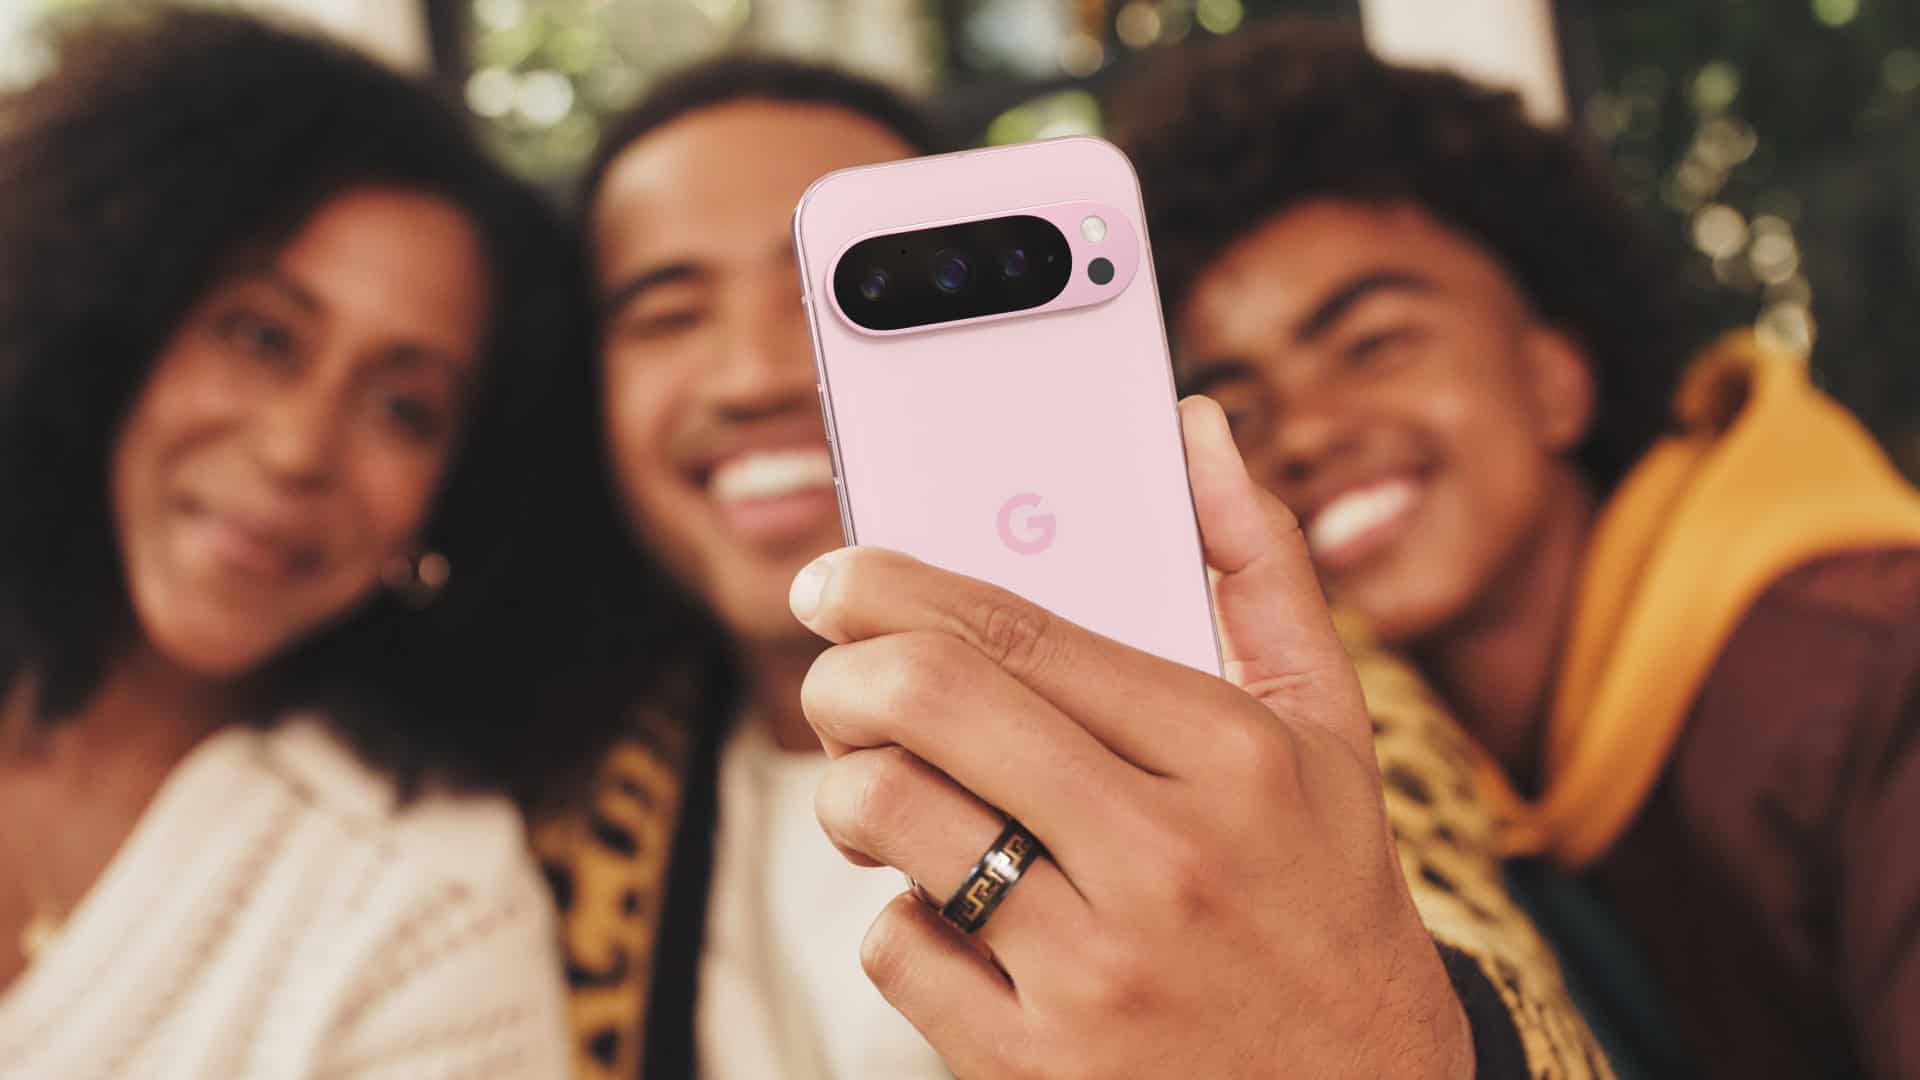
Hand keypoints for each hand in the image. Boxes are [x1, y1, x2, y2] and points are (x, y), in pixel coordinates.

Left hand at [788, 398, 1472, 1078]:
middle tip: (834, 676)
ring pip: (885, 814)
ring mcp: (1099, 971)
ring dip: (851, 791)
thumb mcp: (1328, 732)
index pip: (1017, 626)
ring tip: (885, 794)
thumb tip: (1195, 427)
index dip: (892, 583)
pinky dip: (900, 920)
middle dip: (840, 669)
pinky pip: (895, 951)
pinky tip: (955, 915)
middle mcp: (1167, 856)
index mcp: (1233, 753)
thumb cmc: (1325, 897)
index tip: (836, 576)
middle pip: (925, 699)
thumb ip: (1258, 569)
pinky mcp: (1042, 1067)